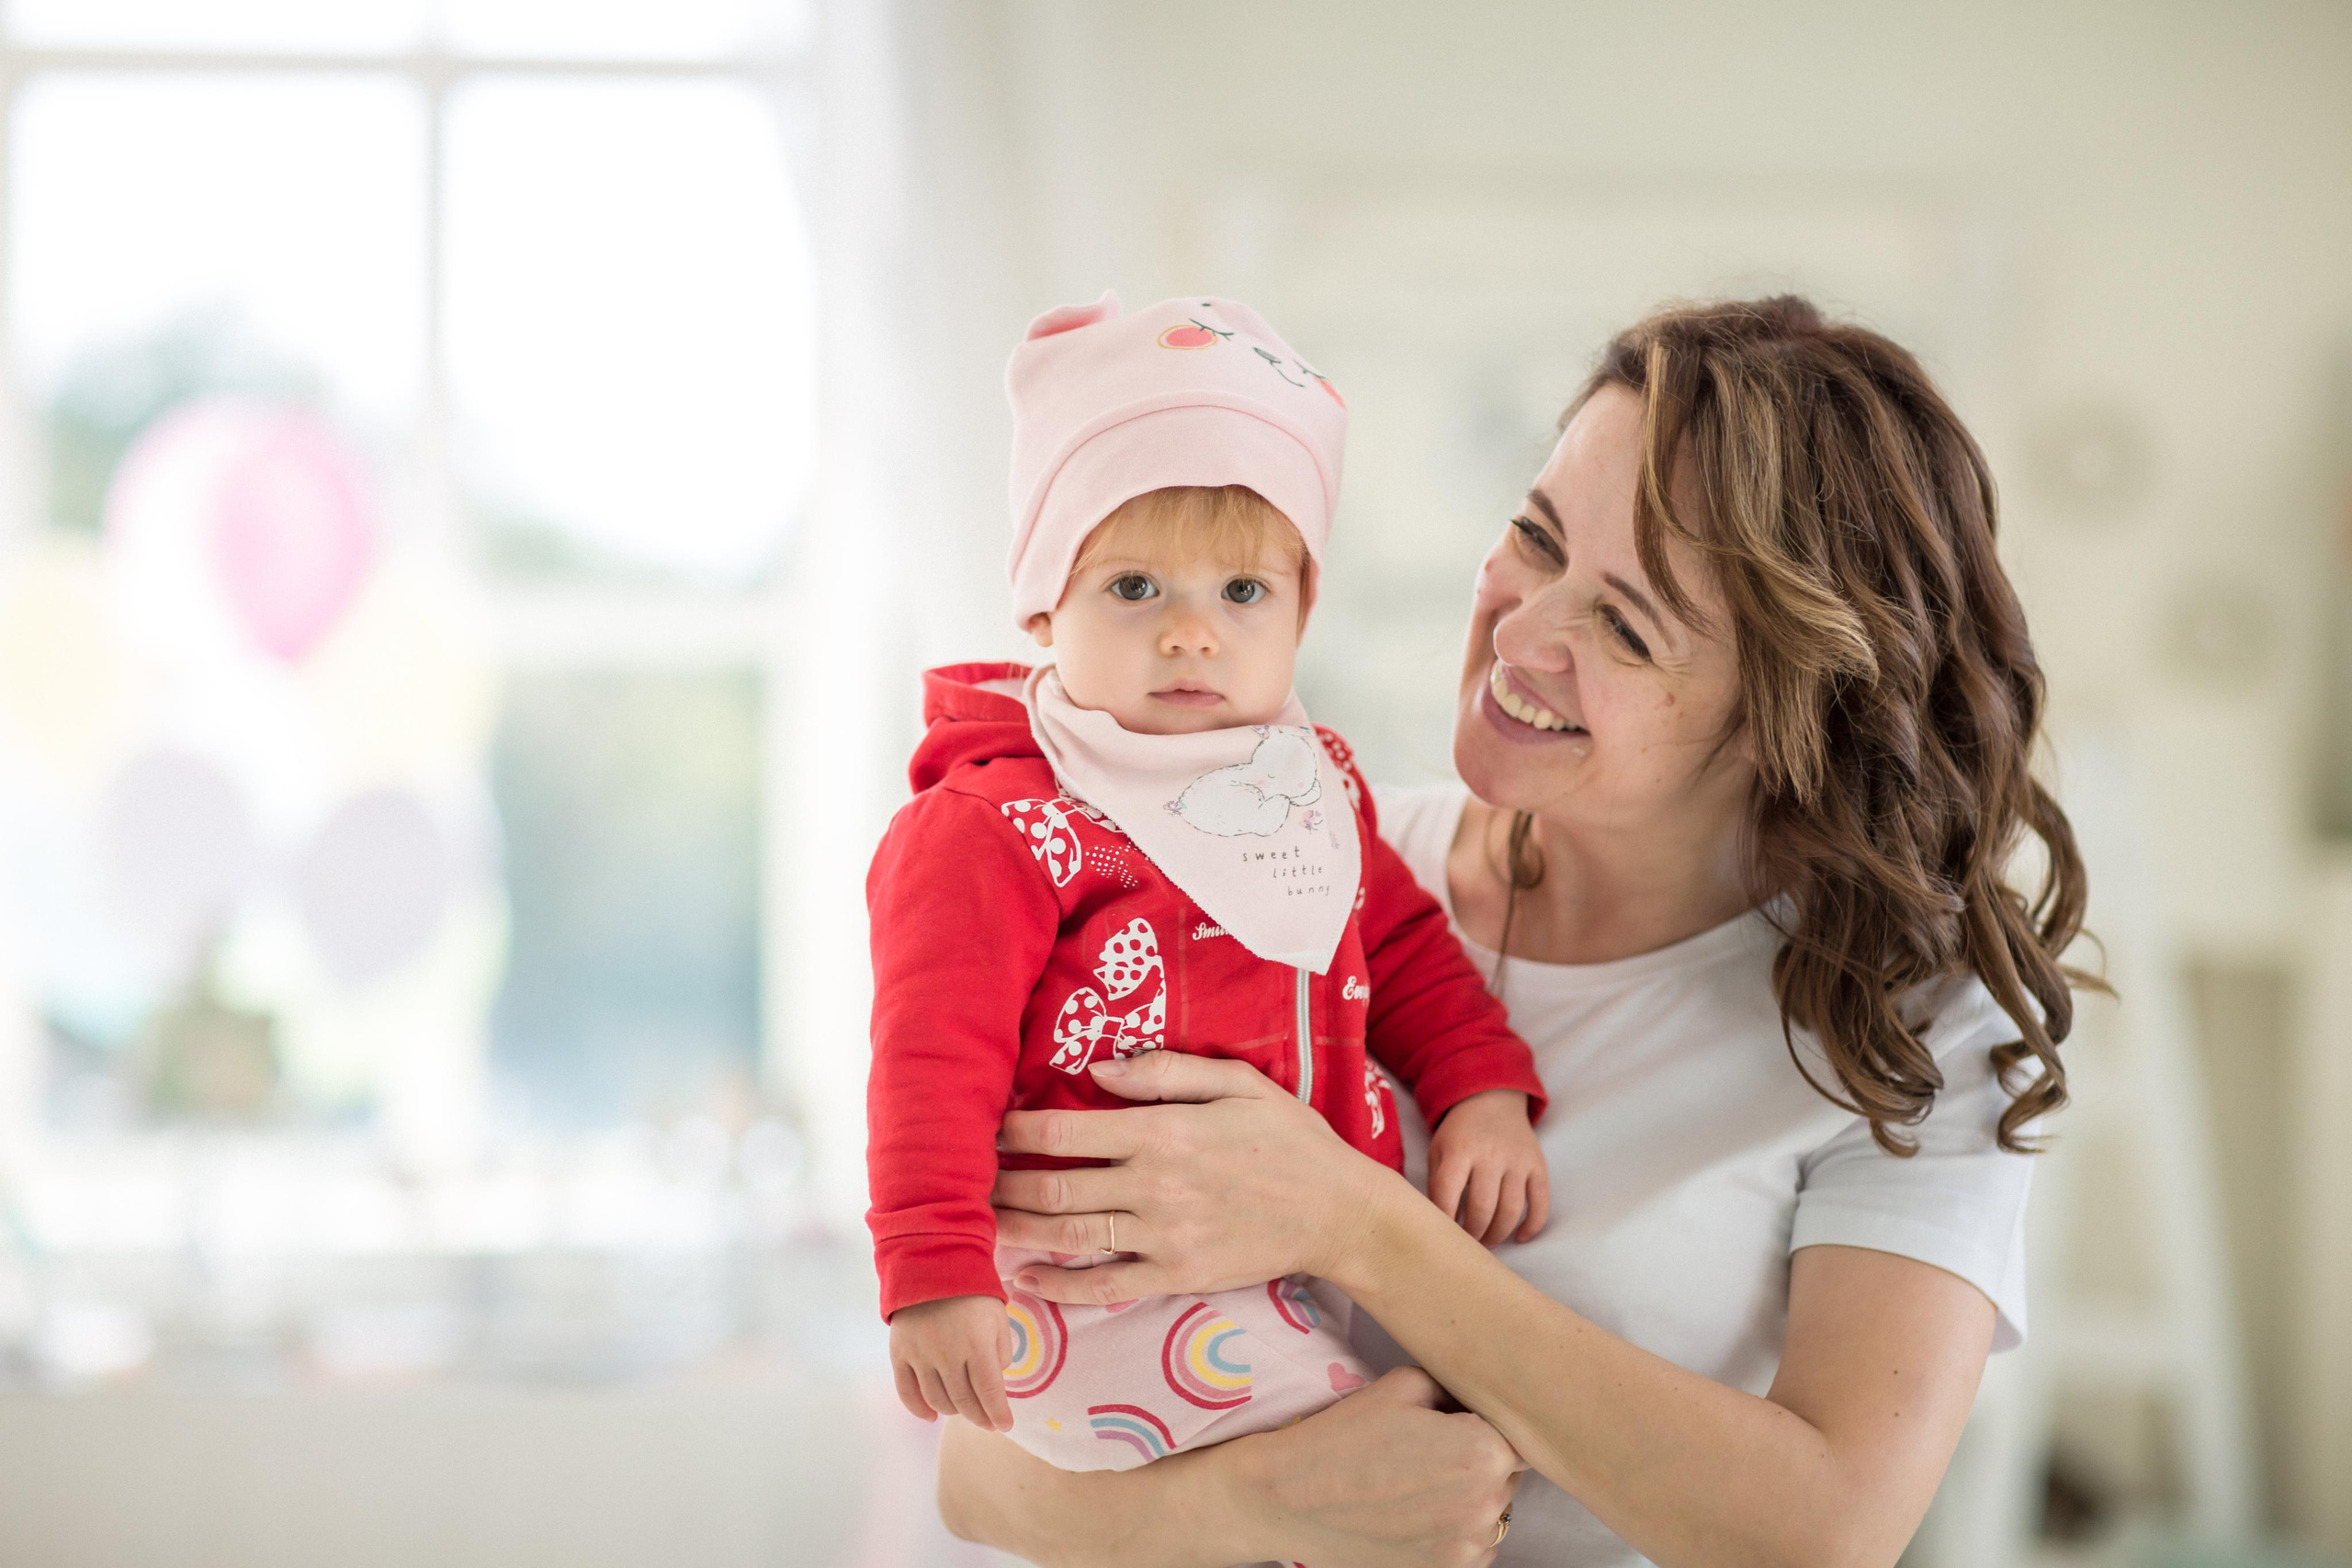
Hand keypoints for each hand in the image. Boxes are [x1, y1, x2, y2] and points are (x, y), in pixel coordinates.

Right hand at [889, 1294, 1015, 1432]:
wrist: (932, 1263)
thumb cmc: (973, 1291)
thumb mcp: (999, 1317)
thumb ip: (1001, 1352)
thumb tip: (994, 1382)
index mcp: (977, 1344)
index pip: (989, 1392)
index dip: (998, 1413)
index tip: (1005, 1425)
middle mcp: (947, 1354)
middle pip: (964, 1401)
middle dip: (979, 1417)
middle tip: (988, 1422)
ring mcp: (920, 1355)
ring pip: (937, 1400)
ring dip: (953, 1411)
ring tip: (964, 1410)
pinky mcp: (899, 1353)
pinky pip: (906, 1391)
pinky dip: (918, 1409)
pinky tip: (931, 1417)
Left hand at [989, 1050, 1412, 1305]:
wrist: (1339, 1211)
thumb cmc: (1288, 1138)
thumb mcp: (1237, 1083)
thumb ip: (1166, 1071)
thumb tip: (1099, 1068)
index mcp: (1163, 1132)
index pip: (1066, 1129)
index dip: (1014, 1128)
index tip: (983, 1125)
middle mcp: (1154, 1186)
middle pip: (1054, 1186)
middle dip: (1000, 1182)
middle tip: (961, 1179)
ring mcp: (1163, 1237)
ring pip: (1068, 1237)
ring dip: (1015, 1230)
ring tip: (975, 1223)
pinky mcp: (1176, 1277)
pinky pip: (1104, 1287)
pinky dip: (1058, 1287)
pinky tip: (1024, 1279)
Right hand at [1222, 1367, 1525, 1567]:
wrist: (1290, 1498)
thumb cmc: (1344, 1436)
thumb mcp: (1404, 1383)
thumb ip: (1457, 1389)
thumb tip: (1481, 1400)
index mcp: (1483, 1451)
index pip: (1519, 1434)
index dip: (1487, 1424)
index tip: (1459, 1422)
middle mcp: (1486, 1505)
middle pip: (1508, 1475)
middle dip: (1479, 1460)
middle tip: (1429, 1450)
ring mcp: (1467, 1547)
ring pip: (1492, 1513)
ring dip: (1469, 1498)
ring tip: (1415, 1483)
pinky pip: (1471, 1546)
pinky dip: (1452, 1531)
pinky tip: (1411, 1512)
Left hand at [1427, 1089, 1550, 1246]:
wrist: (1492, 1100)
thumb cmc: (1459, 1133)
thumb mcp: (1438, 1149)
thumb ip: (1436, 1183)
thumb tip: (1437, 1224)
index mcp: (1460, 1150)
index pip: (1447, 1193)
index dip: (1443, 1220)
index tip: (1440, 1236)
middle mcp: (1491, 1155)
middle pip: (1483, 1207)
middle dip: (1473, 1234)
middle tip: (1466, 1244)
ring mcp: (1518, 1160)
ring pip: (1511, 1210)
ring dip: (1498, 1234)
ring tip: (1486, 1243)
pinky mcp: (1538, 1165)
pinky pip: (1540, 1202)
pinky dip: (1532, 1226)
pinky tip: (1519, 1237)